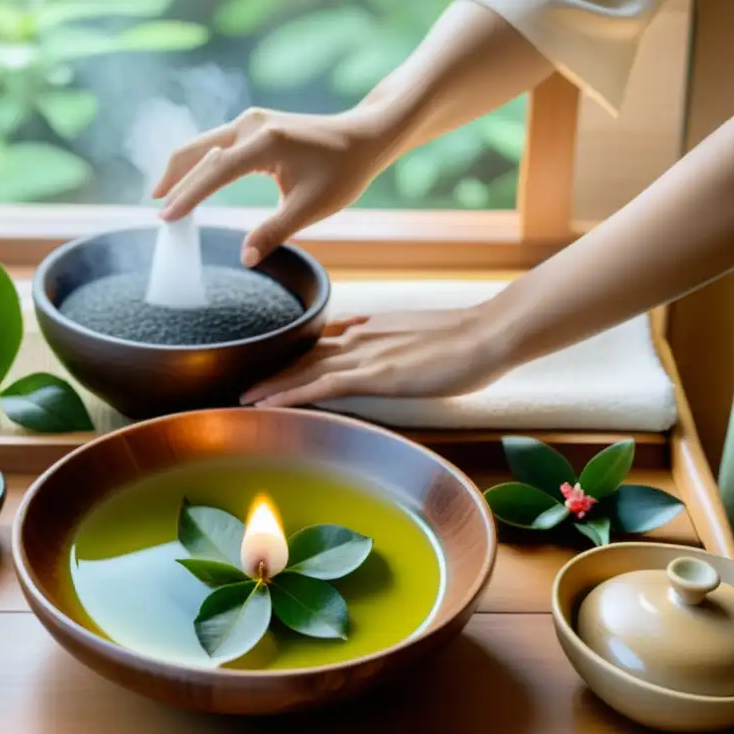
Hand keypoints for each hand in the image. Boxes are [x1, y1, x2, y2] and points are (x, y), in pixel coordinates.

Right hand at [153, 106, 390, 265]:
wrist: (363, 137)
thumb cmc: (342, 172)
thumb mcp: (311, 208)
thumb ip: (274, 232)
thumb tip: (245, 258)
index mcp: (265, 143)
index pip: (214, 172)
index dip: (188, 196)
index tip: (166, 218)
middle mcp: (252, 125)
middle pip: (197, 151)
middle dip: (173, 180)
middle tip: (156, 212)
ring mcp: (251, 120)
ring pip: (202, 145)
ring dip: (181, 169)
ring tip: (162, 198)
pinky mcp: (253, 124)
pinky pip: (214, 144)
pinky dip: (196, 163)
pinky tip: (187, 181)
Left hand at [241, 307, 510, 407]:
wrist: (489, 333)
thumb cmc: (468, 339)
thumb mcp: (423, 337)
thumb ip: (398, 344)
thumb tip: (390, 355)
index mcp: (371, 328)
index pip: (322, 343)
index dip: (295, 357)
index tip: (274, 366)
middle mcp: (360, 337)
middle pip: (304, 355)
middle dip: (274, 371)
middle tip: (244, 385)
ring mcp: (364, 355)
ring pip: (304, 369)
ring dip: (272, 384)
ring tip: (244, 398)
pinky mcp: (374, 374)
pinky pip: (321, 385)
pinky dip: (291, 394)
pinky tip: (269, 404)